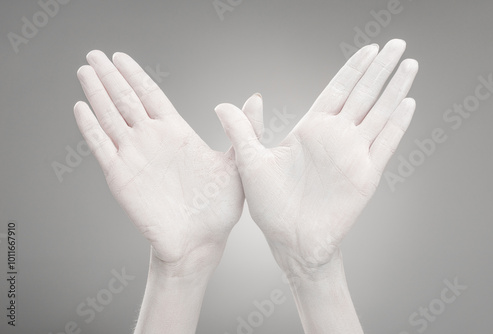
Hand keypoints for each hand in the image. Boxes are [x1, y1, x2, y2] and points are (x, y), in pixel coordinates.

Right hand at [74, 50, 262, 275]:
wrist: (199, 240)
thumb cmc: (218, 207)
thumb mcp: (237, 163)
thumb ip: (243, 128)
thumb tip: (255, 98)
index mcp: (176, 133)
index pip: (150, 95)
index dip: (135, 75)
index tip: (120, 57)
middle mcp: (152, 140)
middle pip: (126, 99)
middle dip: (110, 76)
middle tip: (95, 54)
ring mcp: (134, 156)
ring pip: (110, 117)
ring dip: (97, 94)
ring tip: (85, 71)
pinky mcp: (121, 176)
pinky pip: (102, 146)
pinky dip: (90, 127)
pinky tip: (81, 108)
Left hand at [214, 39, 417, 277]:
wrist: (291, 240)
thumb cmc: (270, 205)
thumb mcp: (249, 161)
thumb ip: (241, 130)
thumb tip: (221, 104)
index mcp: (310, 129)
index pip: (337, 90)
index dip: (354, 69)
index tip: (369, 48)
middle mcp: (335, 137)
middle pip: (363, 94)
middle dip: (380, 69)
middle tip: (398, 44)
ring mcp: (352, 154)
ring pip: (380, 113)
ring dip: (395, 89)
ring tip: (410, 64)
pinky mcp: (365, 175)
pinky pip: (385, 144)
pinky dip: (398, 124)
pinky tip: (408, 103)